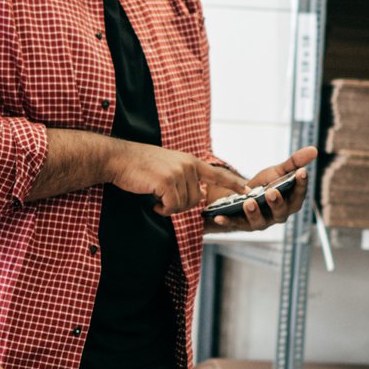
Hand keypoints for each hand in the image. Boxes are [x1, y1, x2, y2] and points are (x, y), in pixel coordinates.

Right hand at [110, 142, 248, 215]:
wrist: (120, 158)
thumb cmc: (141, 165)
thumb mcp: (169, 165)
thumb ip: (185, 177)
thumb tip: (198, 195)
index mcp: (190, 161)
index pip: (217, 173)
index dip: (234, 183)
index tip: (249, 190)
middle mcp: (188, 166)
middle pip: (195, 200)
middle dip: (180, 206)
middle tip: (163, 200)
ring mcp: (178, 173)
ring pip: (183, 205)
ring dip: (169, 208)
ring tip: (155, 197)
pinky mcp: (166, 182)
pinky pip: (171, 207)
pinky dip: (161, 210)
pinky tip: (152, 201)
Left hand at [207, 146, 318, 232]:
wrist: (244, 196)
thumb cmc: (266, 185)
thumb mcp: (278, 172)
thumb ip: (294, 162)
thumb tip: (314, 149)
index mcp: (290, 203)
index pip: (298, 196)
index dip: (301, 185)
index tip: (302, 172)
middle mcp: (277, 215)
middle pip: (281, 212)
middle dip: (276, 203)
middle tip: (272, 192)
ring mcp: (260, 222)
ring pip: (259, 221)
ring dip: (254, 212)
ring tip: (249, 201)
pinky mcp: (242, 224)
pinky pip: (235, 224)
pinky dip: (227, 221)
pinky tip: (219, 216)